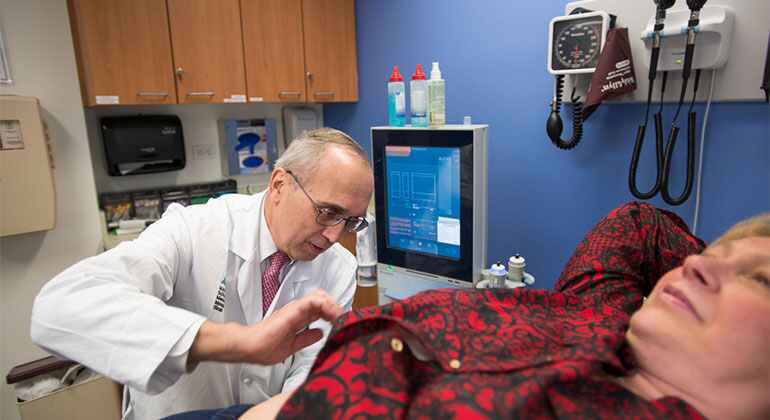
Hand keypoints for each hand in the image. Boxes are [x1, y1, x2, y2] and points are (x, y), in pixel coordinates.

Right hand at [189, 289, 342, 365]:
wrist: (249, 347)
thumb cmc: (263, 347)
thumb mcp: (292, 346)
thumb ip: (306, 338)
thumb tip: (320, 333)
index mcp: (297, 320)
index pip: (319, 311)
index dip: (332, 314)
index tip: (342, 322)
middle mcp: (297, 312)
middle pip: (322, 301)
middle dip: (335, 308)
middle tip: (344, 318)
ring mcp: (295, 309)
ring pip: (320, 298)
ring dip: (333, 306)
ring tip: (341, 315)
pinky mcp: (293, 310)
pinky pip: (313, 301)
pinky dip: (325, 305)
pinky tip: (333, 313)